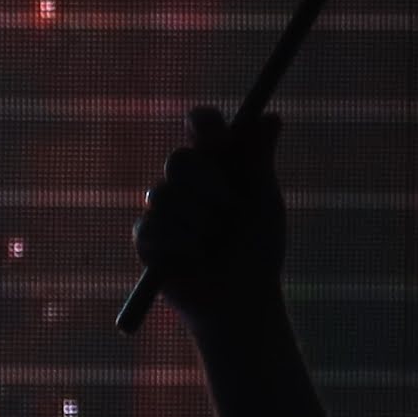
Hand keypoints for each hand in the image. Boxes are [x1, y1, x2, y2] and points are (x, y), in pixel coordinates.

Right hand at [132, 104, 286, 326]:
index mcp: (215, 164)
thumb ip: (260, 160)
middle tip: (229, 209)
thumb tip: (271, 116)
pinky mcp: (146, 241)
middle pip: (177, 159)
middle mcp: (186, 183)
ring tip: (214, 243)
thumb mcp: (264, 201)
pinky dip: (180, 244)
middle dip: (205, 184)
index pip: (201, 126)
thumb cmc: (258, 251)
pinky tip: (195, 259)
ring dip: (197, 222)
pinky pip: (151, 228)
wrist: (241, 300)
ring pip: (162, 195)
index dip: (205, 125)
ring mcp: (162, 211)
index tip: (219, 137)